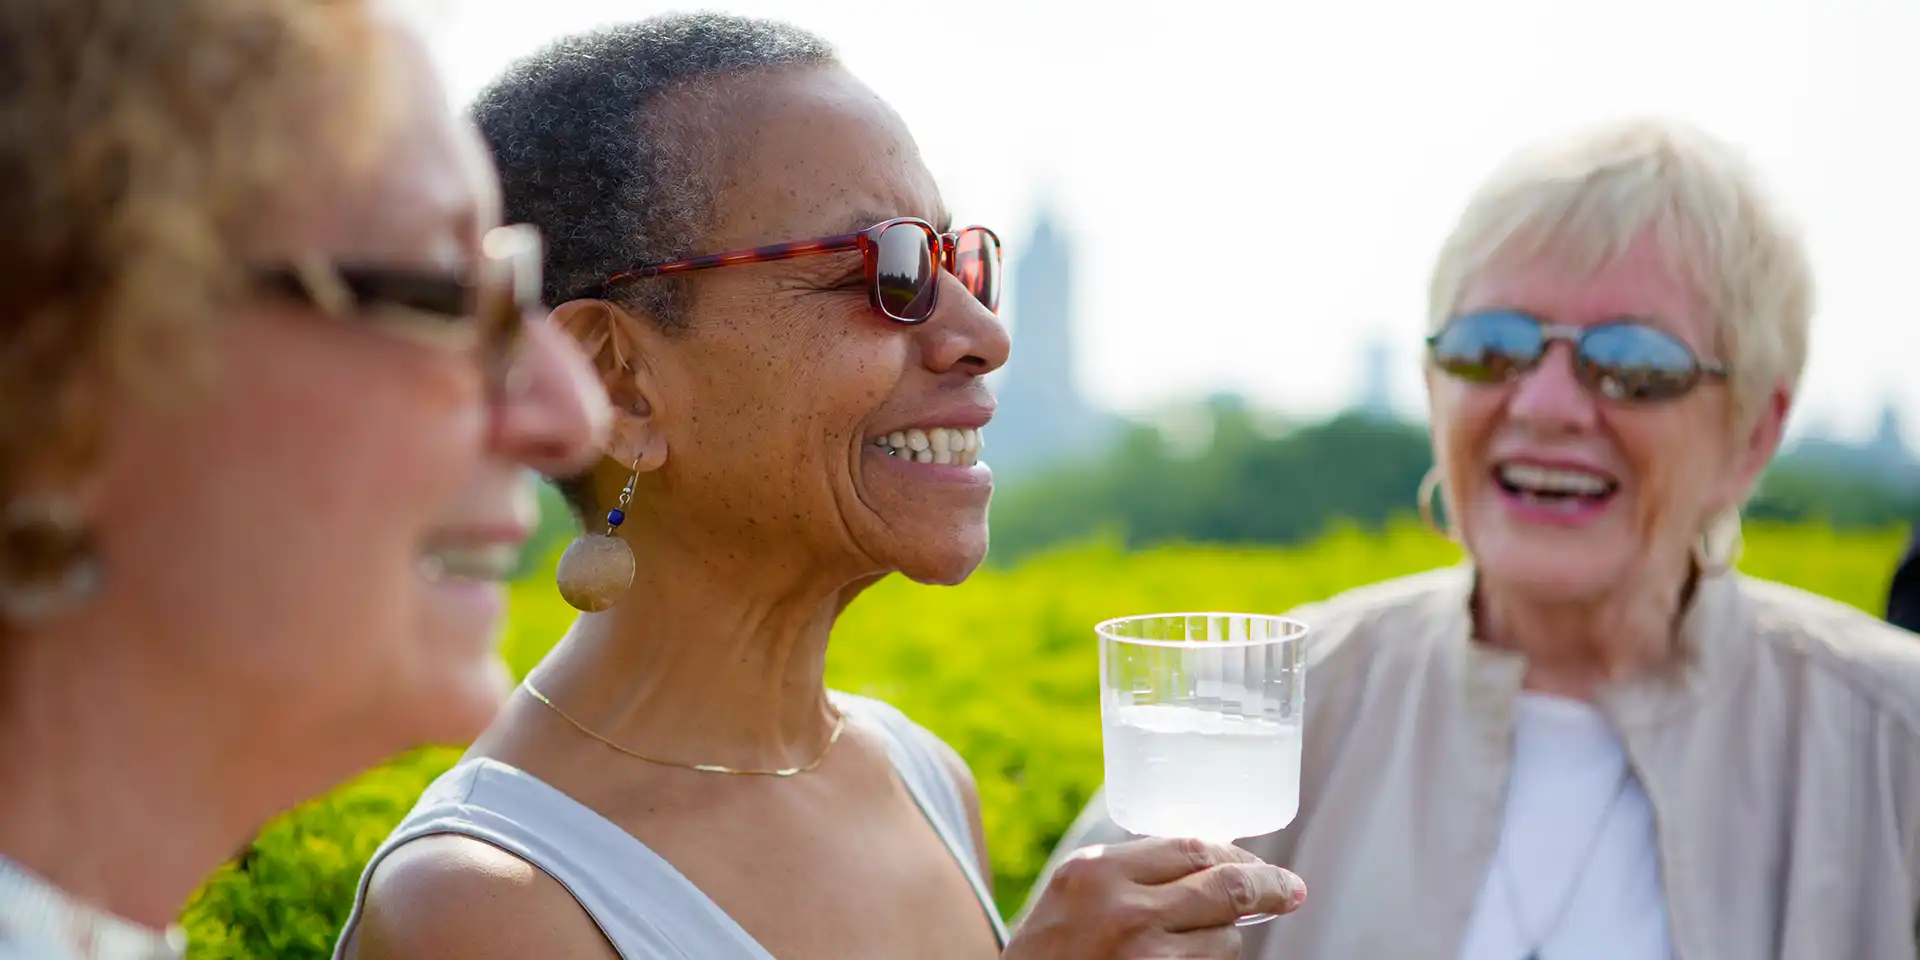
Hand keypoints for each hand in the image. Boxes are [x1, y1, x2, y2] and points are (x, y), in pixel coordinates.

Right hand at [1005, 837, 1306, 958]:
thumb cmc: (1046, 956)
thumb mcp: (1073, 895)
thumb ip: (1127, 874)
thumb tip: (1207, 863)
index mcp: (1097, 871)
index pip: (1191, 848)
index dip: (1237, 855)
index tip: (1262, 864)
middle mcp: (1124, 909)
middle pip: (1225, 886)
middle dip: (1268, 886)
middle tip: (1291, 890)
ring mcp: (1146, 957)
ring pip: (1225, 941)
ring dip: (1224, 942)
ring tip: (1194, 949)